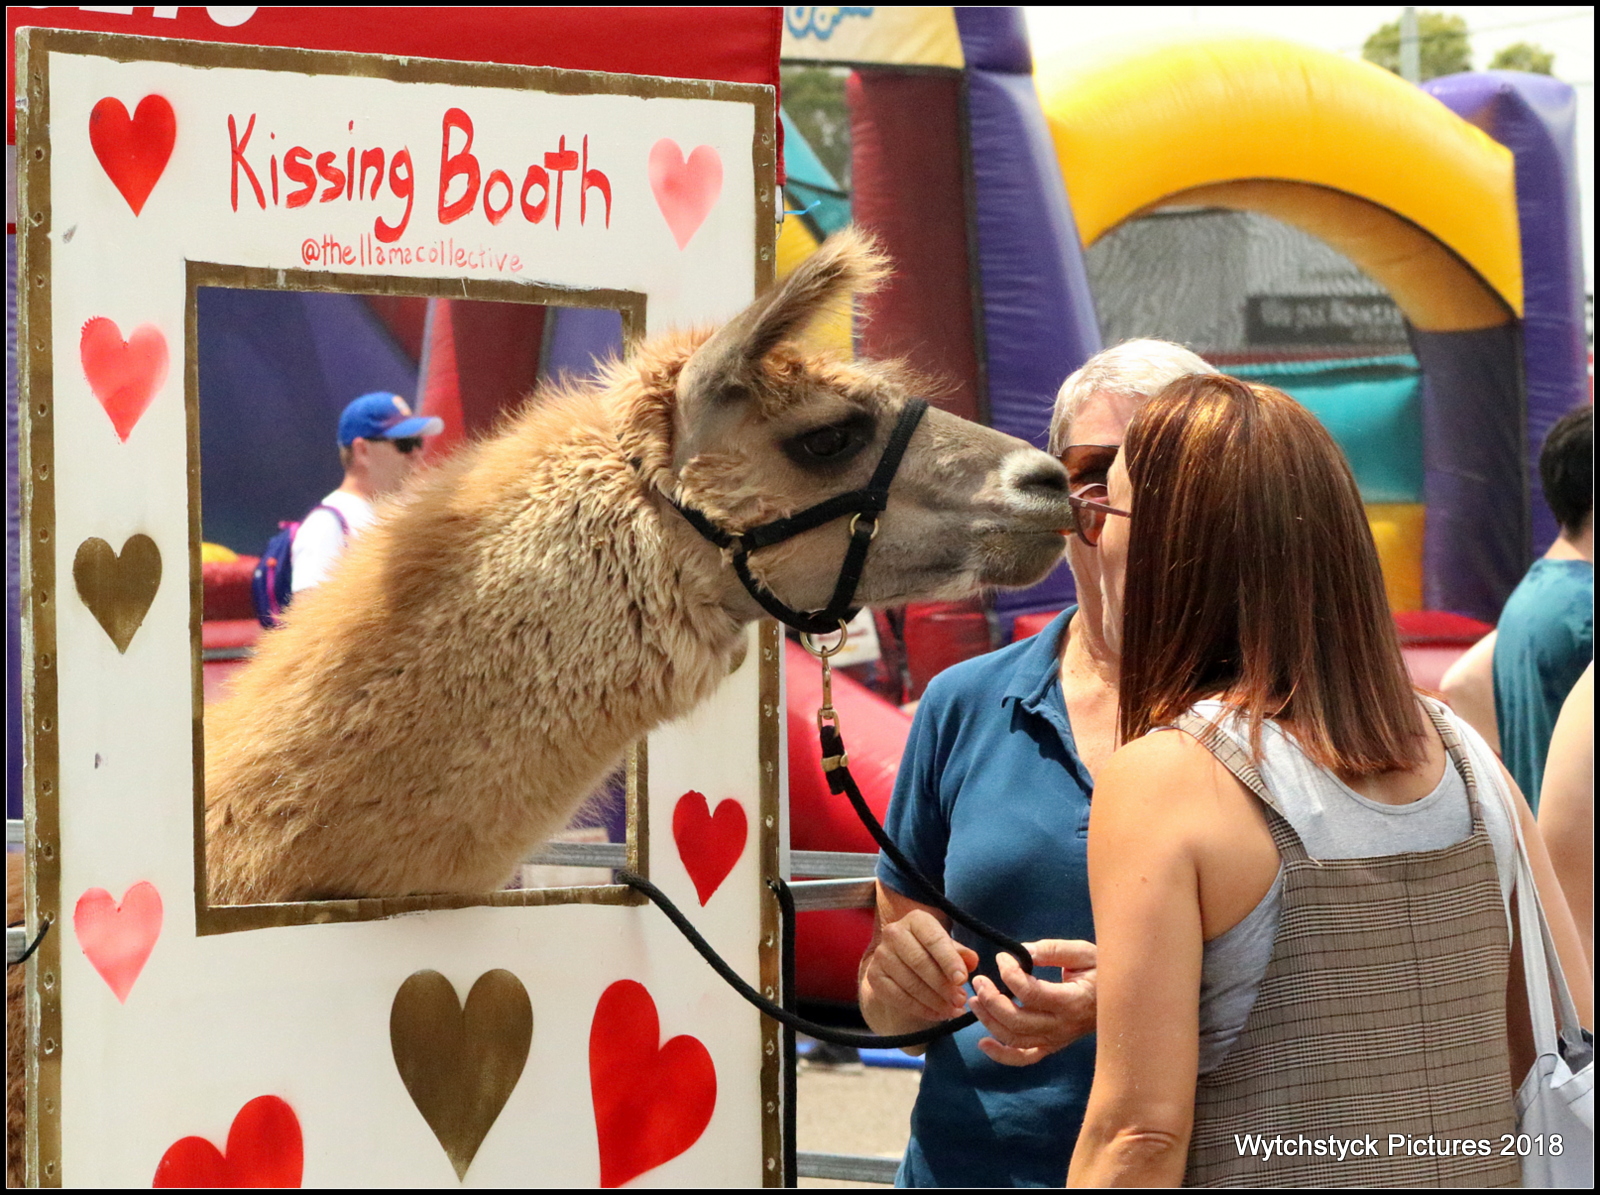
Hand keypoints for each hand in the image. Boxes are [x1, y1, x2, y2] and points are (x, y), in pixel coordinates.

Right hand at [862, 907, 981, 1028]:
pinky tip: (937, 1014)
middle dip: (943, 985)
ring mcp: (881, 955)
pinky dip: (921, 1009)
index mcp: (916, 920)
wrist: (900, 958)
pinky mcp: (874, 976)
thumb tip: (972, 961)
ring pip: (910, 983)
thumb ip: (961, 954)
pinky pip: (899, 997)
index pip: (933, 940)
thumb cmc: (931, 950)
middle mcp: (894, 933)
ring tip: (953, 1010)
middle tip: (961, 1000)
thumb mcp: (948, 946)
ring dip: (935, 1001)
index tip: (962, 980)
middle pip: (920, 962)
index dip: (949, 960)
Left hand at [969, 939, 1096, 1066]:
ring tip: (974, 1000)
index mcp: (1072, 1001)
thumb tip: (1022, 951)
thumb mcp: (1083, 953)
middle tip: (979, 980)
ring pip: (1015, 1039)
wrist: (1123, 999)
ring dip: (989, 1021)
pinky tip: (983, 1043)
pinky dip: (1002, 1055)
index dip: (1010, 974)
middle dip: (991, 1000)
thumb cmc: (1102, 970)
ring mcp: (1057, 1040)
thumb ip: (1052, 950)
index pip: (1031, 994)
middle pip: (1017, 1021)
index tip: (1002, 957)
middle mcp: (1063, 1026)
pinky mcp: (1053, 1046)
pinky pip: (1025, 1057)